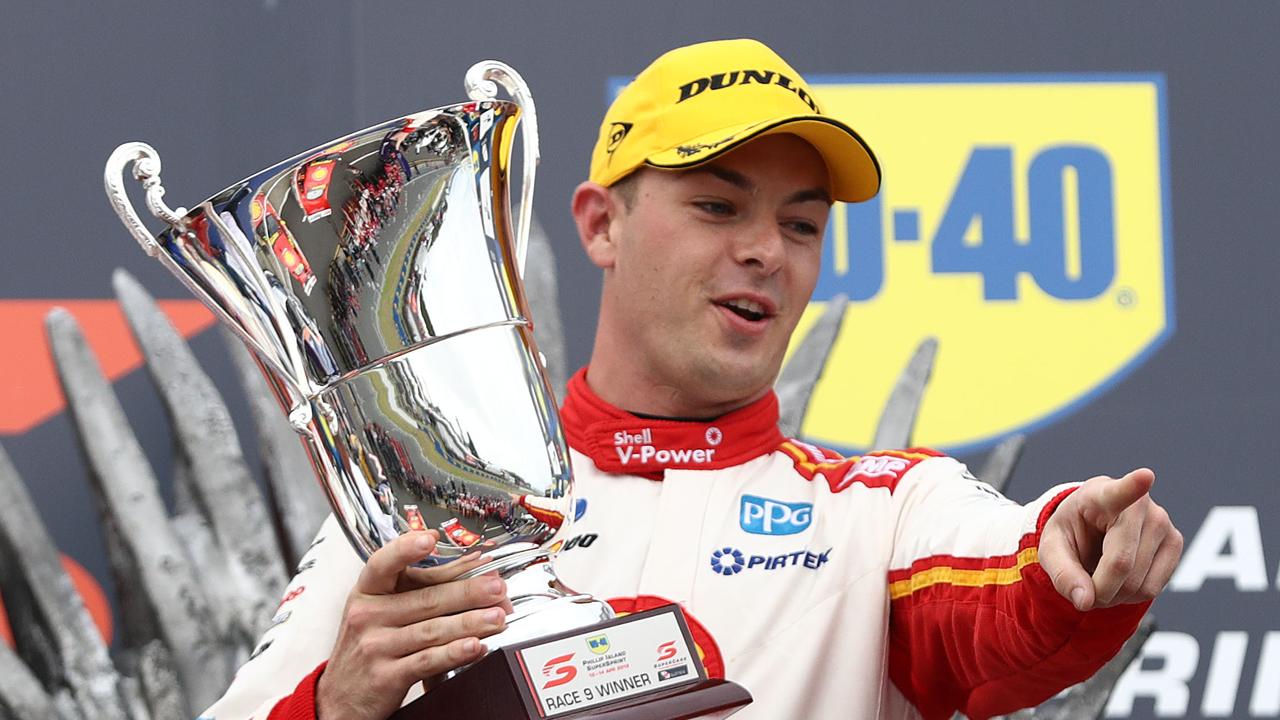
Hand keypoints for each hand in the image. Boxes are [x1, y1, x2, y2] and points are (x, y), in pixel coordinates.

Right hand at [316, 531, 512, 719]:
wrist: (340, 699)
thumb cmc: (368, 646)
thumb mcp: (380, 612)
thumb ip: (419, 589)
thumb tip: (469, 569)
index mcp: (366, 592)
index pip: (381, 564)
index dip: (405, 549)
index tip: (429, 538)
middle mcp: (368, 616)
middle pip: (424, 599)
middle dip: (467, 591)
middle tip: (496, 587)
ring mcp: (376, 646)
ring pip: (432, 630)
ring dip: (470, 622)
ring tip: (497, 617)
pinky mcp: (386, 676)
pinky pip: (428, 660)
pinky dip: (455, 653)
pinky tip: (475, 646)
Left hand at [1039, 468, 1182, 611]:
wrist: (1093, 527)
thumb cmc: (1072, 532)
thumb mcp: (1052, 549)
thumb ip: (1062, 573)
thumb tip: (1085, 601)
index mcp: (1101, 494)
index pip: (1119, 491)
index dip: (1133, 486)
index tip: (1145, 476)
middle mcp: (1139, 504)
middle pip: (1121, 564)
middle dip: (1098, 588)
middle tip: (1083, 584)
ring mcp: (1162, 523)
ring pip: (1139, 583)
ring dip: (1114, 595)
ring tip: (1101, 576)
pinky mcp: (1175, 542)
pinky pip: (1154, 589)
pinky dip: (1131, 595)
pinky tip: (1121, 578)